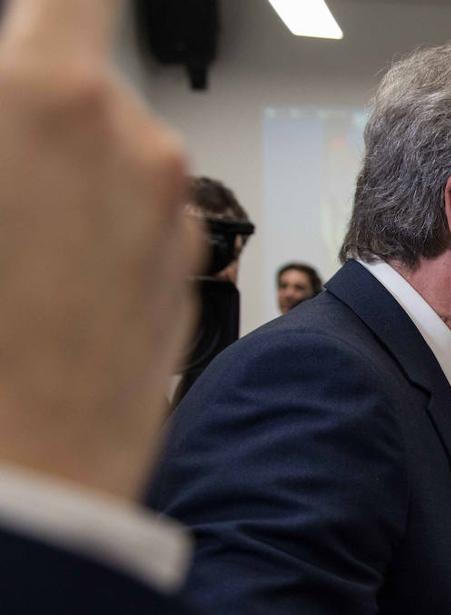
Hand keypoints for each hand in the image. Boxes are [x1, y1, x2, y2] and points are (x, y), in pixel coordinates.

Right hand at [0, 0, 201, 499]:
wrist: (30, 485)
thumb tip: (17, 97)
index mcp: (53, 96)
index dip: (58, 8)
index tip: (50, 18)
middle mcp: (137, 144)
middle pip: (79, 85)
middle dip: (31, 114)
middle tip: (2, 182)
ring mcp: (174, 213)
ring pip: (108, 156)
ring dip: (61, 177)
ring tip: (9, 258)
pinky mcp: (186, 273)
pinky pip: (134, 218)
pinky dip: (94, 229)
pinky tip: (42, 291)